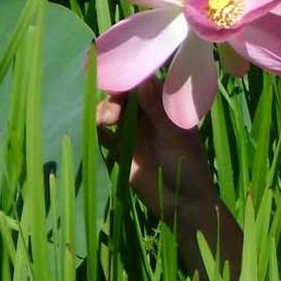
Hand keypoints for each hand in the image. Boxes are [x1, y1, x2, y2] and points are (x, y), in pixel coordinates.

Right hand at [96, 78, 220, 222]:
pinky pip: (105, 134)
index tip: (114, 77)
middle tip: (111, 114)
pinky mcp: (123, 149)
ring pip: (113, 112)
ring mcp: (136, 131)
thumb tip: (144, 79)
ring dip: (104, 111)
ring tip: (104, 122)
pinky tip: (93, 130)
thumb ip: (156, 109)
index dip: (129, 77)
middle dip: (114, 97)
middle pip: (125, 95)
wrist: (182, 203)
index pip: (145, 82)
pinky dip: (97, 130)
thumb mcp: (174, 136)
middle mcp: (150, 114)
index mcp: (167, 106)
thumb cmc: (188, 165)